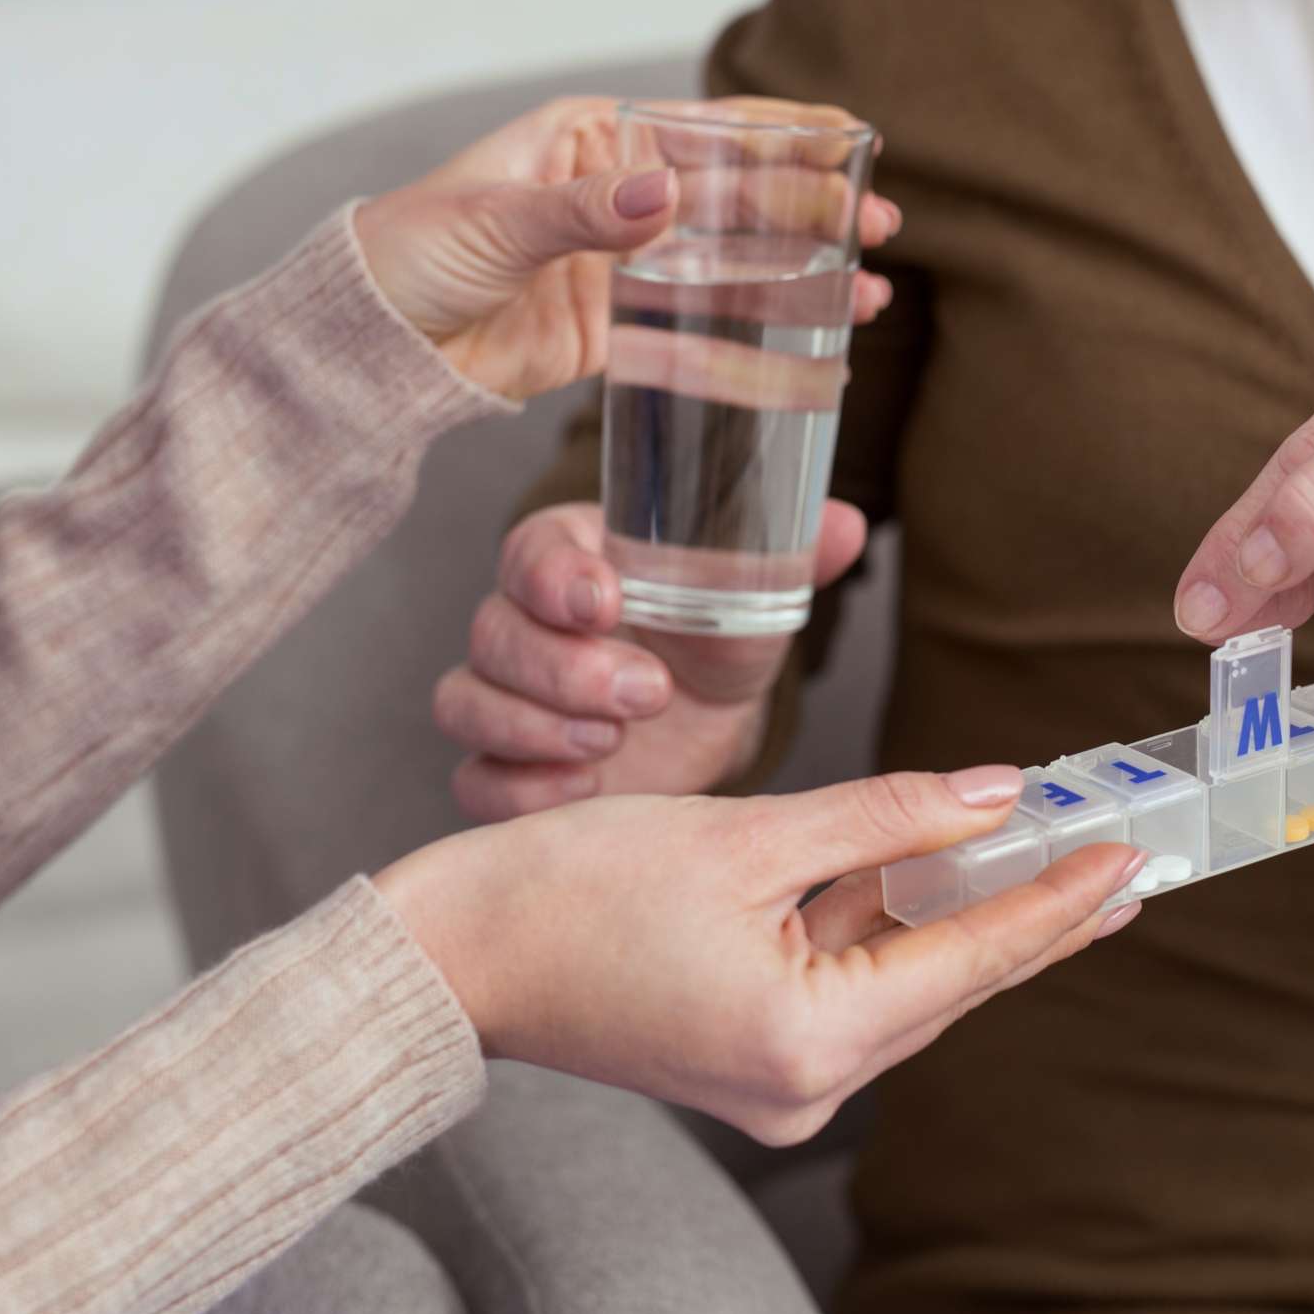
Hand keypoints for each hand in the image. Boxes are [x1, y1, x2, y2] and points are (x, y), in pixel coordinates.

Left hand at [354, 95, 899, 400]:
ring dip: (801, 271)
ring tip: (871, 285)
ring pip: (732, 263)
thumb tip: (664, 195)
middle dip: (812, 207)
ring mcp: (624, 266)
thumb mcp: (492, 224)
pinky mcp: (619, 332)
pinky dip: (758, 333)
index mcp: (589, 141)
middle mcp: (617, 196)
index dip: (782, 133)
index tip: (852, 138)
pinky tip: (814, 336)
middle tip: (880, 224)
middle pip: (735, 196)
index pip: (704, 128)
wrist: (366, 346)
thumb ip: (581, 215)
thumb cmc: (408, 255)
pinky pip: (702, 329)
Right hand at [377, 766, 1147, 1142]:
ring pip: (905, 981)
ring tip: (1057, 853)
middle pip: (951, 981)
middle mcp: (808, 1084)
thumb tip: (996, 796)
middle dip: (1033, 909)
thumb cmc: (572, 889)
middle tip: (1122, 851)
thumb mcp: (748, 833)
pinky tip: (948, 876)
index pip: (972, 959)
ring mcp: (780, 1081)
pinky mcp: (753, 1059)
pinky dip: (894, 928)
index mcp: (812, 1039)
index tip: (1132, 851)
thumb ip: (886, 817)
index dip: (1059, 899)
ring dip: (967, 915)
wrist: (456, 953)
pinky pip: (852, 985)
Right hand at [437, 498, 868, 818]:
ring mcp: (505, 696)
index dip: (556, 577)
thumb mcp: (756, 592)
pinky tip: (583, 790)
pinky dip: (519, 788)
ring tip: (613, 743)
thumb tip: (846, 524)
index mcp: (570, 556)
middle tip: (647, 692)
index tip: (606, 600)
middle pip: (494, 632)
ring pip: (467, 701)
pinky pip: (474, 779)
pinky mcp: (508, 766)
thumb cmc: (718, 637)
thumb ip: (791, 554)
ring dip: (535, 726)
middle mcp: (522, 619)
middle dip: (565, 667)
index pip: (530, 551)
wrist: (710, 719)